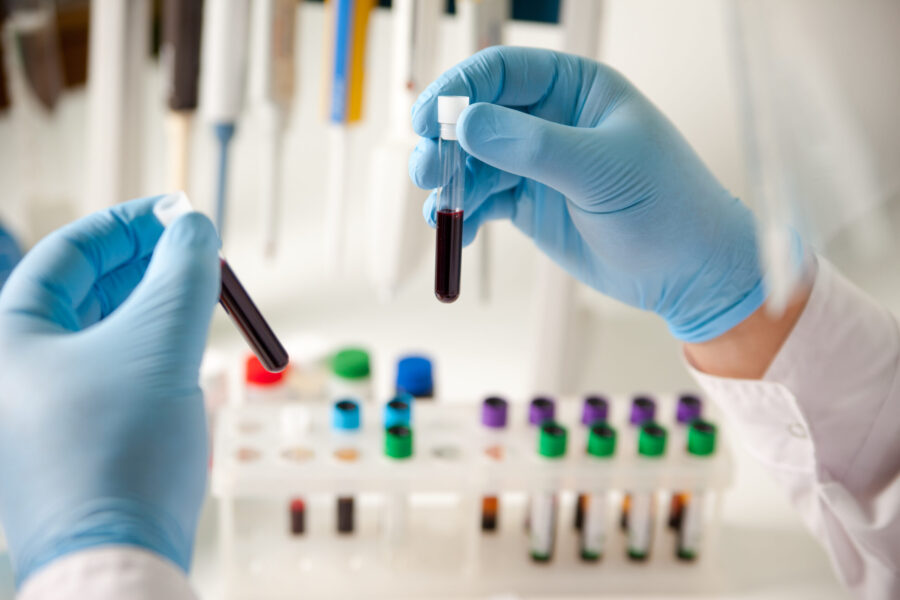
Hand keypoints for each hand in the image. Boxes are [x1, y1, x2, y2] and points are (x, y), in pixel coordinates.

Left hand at [0, 197, 219, 583]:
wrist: (113, 561)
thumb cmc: (119, 451)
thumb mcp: (160, 343)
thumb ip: (183, 274)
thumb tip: (195, 225)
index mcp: (8, 335)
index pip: (71, 253)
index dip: (132, 224)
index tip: (182, 212)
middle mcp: (13, 369)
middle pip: (86, 291)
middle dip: (149, 268)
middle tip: (201, 256)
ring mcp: (39, 409)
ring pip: (103, 334)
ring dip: (155, 310)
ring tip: (202, 300)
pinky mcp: (71, 441)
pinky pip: (111, 373)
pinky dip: (150, 351)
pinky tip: (184, 351)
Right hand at [410, 47, 771, 341]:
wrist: (687, 272)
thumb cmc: (666, 207)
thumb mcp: (602, 170)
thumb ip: (534, 146)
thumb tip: (467, 123)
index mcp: (576, 89)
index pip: (502, 72)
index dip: (459, 90)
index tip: (427, 120)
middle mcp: (550, 119)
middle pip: (477, 116)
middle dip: (445, 141)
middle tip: (425, 170)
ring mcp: (537, 162)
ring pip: (473, 160)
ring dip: (449, 181)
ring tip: (438, 208)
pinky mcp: (529, 202)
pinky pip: (483, 197)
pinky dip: (464, 211)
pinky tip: (456, 228)